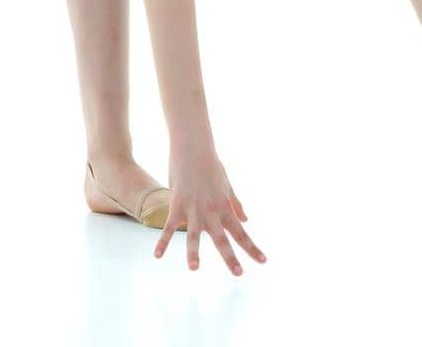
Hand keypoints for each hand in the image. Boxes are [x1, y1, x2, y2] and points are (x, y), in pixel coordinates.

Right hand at [153, 150, 267, 274]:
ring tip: (194, 269)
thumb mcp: (227, 186)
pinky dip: (163, 241)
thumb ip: (236, 205)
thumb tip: (246, 220)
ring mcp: (193, 209)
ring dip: (193, 252)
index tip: (264, 261)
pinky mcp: (177, 205)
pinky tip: (158, 256)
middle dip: (230, 258)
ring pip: (194, 235)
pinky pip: (170, 226)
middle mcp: (211, 211)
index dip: (252, 248)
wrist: (194, 148)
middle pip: (222, 239)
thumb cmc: (211, 166)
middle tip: (239, 274)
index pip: (241, 232)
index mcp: (225, 207)